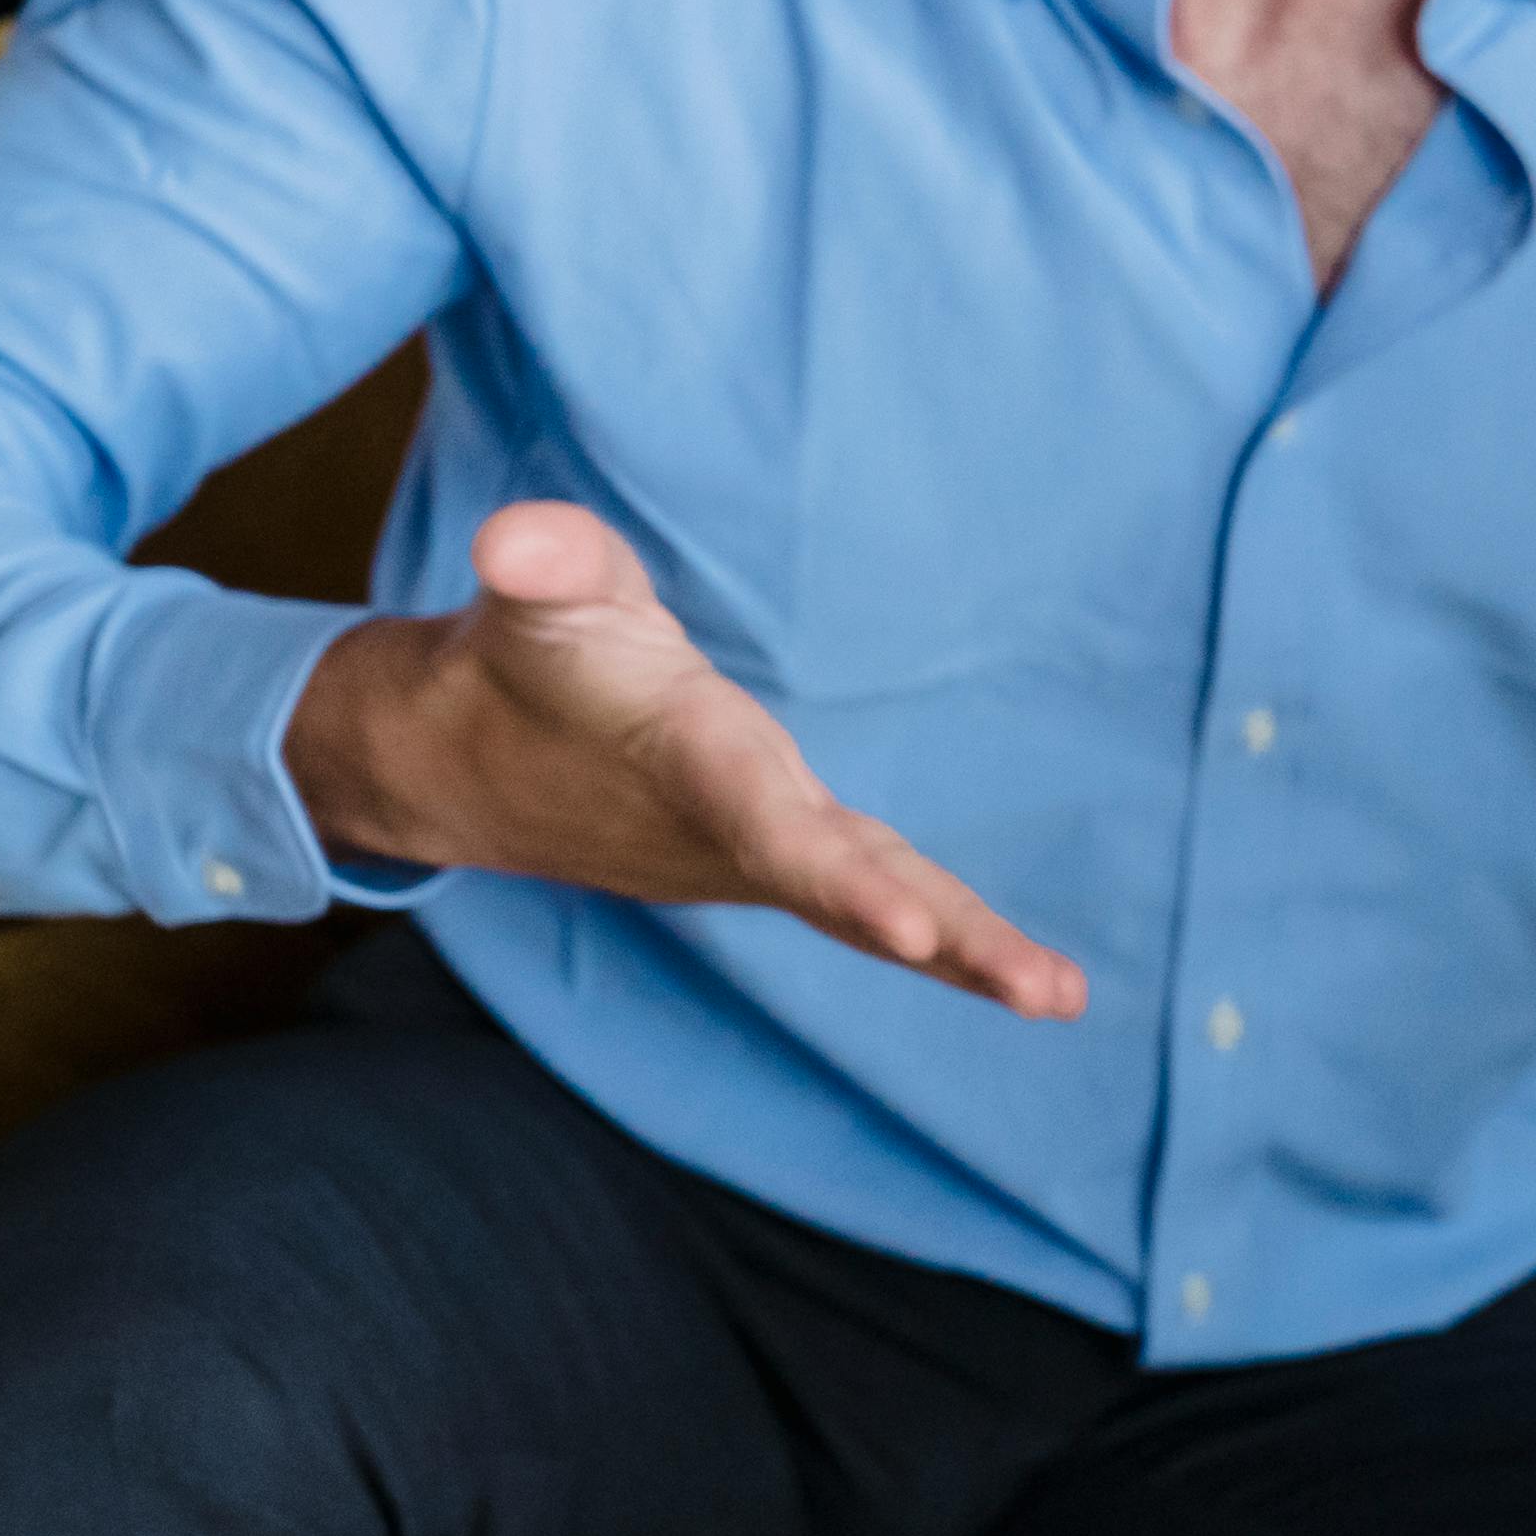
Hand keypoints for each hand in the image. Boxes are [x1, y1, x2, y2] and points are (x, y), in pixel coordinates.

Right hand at [284, 502, 1088, 1019]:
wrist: (472, 763)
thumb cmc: (527, 660)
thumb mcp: (535, 596)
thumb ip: (546, 561)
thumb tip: (514, 538)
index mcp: (692, 765)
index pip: (769, 827)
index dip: (836, 879)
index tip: (909, 927)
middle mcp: (734, 830)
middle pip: (853, 892)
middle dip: (950, 940)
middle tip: (1043, 991)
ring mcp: (762, 857)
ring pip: (879, 911)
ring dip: (973, 955)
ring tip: (1064, 998)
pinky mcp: (782, 859)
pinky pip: (878, 905)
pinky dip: (951, 942)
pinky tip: (1031, 982)